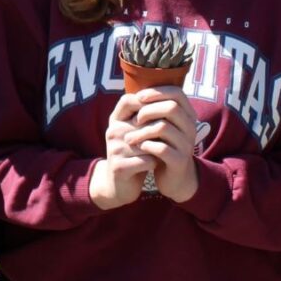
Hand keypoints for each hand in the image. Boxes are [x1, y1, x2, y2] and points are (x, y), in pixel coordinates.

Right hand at [89, 93, 155, 209]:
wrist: (118, 185)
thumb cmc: (133, 153)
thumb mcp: (134, 132)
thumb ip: (144, 116)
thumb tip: (168, 95)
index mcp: (115, 120)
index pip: (128, 100)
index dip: (147, 103)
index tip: (161, 113)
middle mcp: (112, 131)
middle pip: (144, 122)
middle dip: (158, 131)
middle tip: (166, 139)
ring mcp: (114, 149)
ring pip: (148, 143)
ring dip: (157, 149)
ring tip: (158, 153)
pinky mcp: (119, 167)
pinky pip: (146, 160)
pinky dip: (154, 163)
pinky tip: (153, 165)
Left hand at [125, 86, 200, 202]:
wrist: (174, 178)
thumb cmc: (163, 146)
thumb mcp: (161, 126)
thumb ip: (154, 110)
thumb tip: (135, 94)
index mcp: (187, 115)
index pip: (177, 93)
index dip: (156, 92)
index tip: (139, 98)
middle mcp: (191, 128)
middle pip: (171, 107)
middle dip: (148, 110)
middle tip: (135, 120)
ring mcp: (187, 145)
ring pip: (163, 127)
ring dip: (141, 131)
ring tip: (129, 138)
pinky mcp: (180, 161)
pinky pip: (161, 149)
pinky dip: (146, 145)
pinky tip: (140, 147)